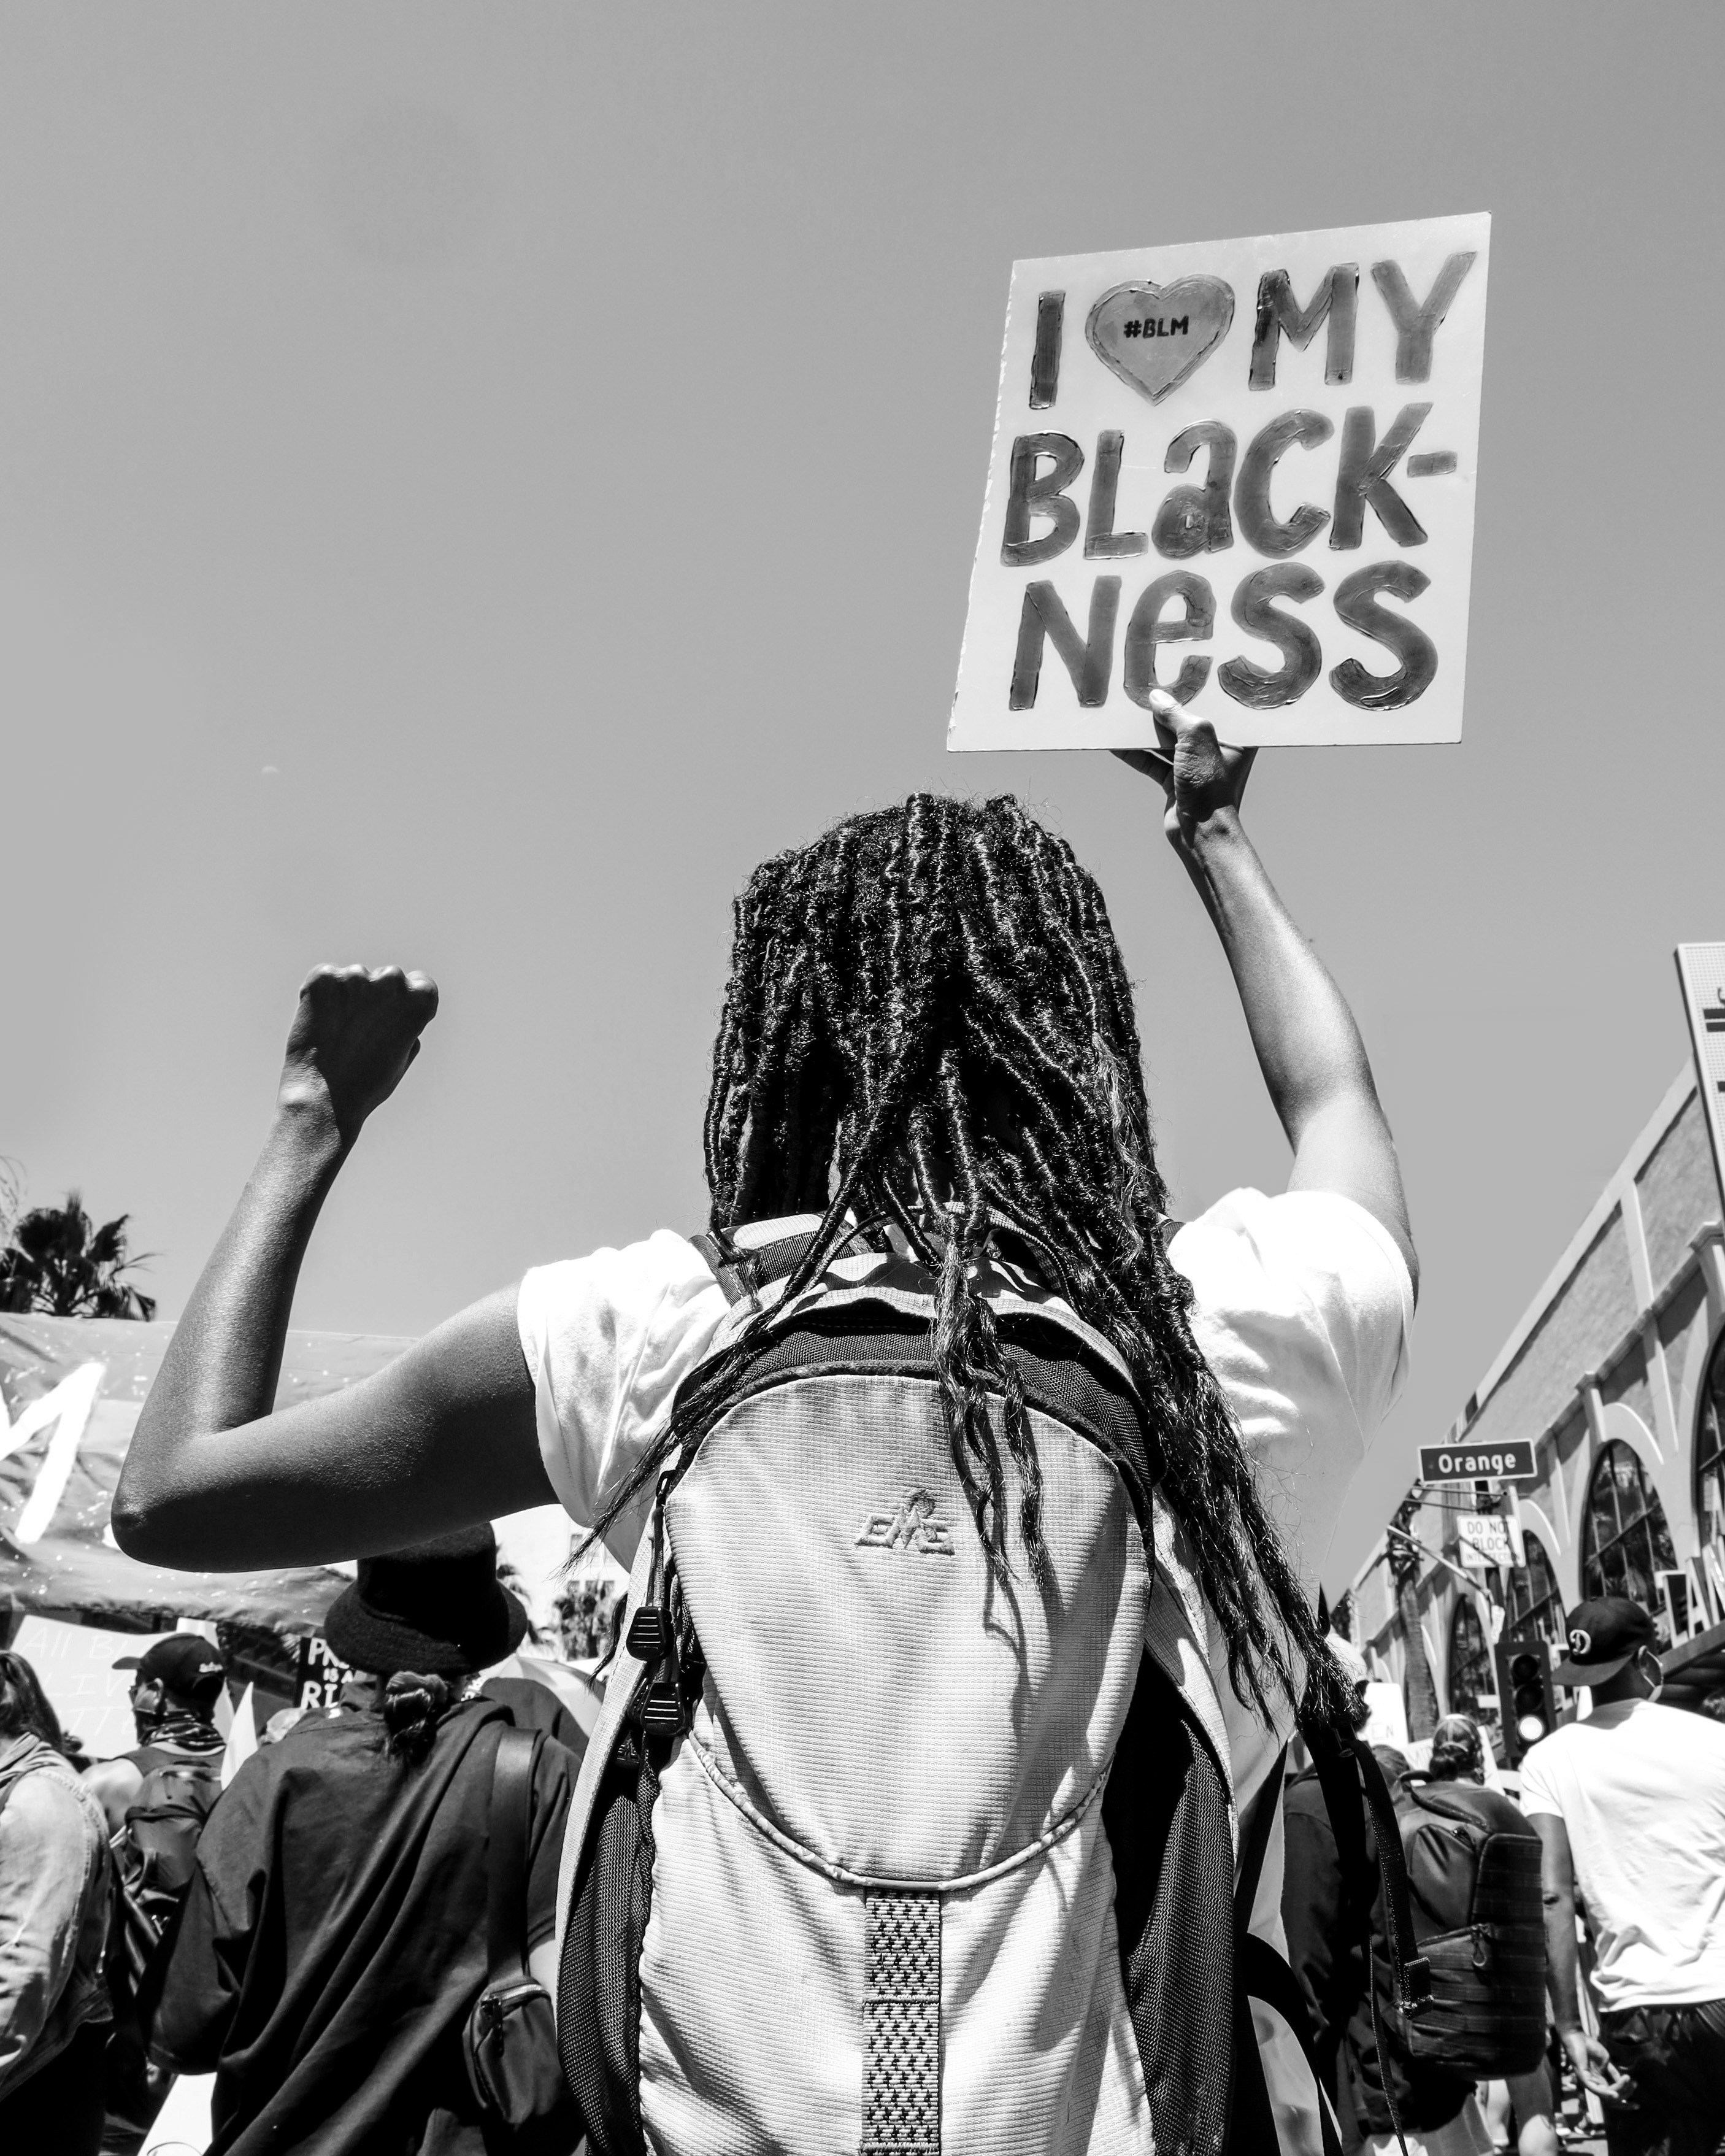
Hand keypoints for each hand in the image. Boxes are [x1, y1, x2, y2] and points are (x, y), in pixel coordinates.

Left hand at [277, 964, 438, 1143]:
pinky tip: (321, 1024)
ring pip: (355, 978)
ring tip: (339, 1033)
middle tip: (362, 1030)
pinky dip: (323, 996)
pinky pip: (327, 978)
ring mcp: (356, 976)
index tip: (394, 1019)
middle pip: (388, 978)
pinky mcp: (323, 978)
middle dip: (377, 997)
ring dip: (349, 997)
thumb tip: (397, 1010)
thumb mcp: (405, 1054)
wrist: (324, 1097)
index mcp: (420, 998)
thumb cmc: (369, 1083)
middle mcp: (392, 980)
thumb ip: (408, 1024)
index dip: (406, 1001)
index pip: (420, 982)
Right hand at [1113, 688, 1256, 857]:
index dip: (1199, 688)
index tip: (1180, 671)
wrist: (1199, 832)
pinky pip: (1153, 761)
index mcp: (1235, 736)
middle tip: (1146, 688)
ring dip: (1146, 730)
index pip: (1218, 705)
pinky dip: (1136, 753)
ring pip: (1167, 741)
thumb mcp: (1195, 739)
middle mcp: (1216, 749)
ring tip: (1127, 712)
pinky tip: (1117, 743)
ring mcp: (1194, 766)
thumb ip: (1176, 715)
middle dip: (1166, 708)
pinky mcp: (1175, 781)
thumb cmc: (1209, 786)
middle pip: (1187, 721)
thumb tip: (1156, 697)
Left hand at [1559, 2025, 1628, 2100]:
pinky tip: (1615, 2094)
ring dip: (1619, 2090)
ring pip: (1606, 2095)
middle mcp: (1594, 2085)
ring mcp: (1588, 2082)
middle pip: (1611, 2100)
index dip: (1625, 2103)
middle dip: (1624, 2099)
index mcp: (1599, 2082)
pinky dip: (1605, 2093)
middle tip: (1635, 2093)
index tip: (1638, 2105)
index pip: (1613, 2098)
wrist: (1578, 2036)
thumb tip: (1625, 2083)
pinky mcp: (1583, 2077)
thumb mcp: (1606, 2061)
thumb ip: (1614, 2073)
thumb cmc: (1590, 2047)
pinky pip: (1595, 2090)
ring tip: (1628, 2081)